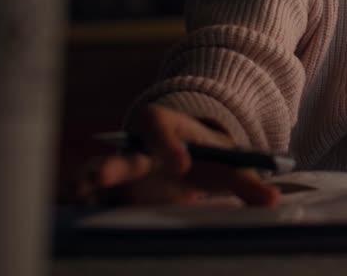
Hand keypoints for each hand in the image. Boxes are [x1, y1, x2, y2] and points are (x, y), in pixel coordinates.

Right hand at [76, 104, 279, 206]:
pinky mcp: (113, 195)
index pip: (161, 127)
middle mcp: (136, 147)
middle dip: (110, 167)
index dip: (168, 144)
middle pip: (122, 154)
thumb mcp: (227, 163)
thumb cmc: (205, 155)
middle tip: (97, 179)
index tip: (181, 164)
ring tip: (76, 197)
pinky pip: (95, 199)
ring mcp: (121, 172)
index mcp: (165, 127)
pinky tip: (73, 218)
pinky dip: (84, 206)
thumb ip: (248, 181)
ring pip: (100, 176)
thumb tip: (273, 201)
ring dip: (88, 187)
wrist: (184, 153)